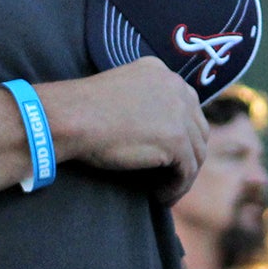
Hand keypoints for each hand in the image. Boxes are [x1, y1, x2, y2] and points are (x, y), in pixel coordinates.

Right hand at [38, 58, 207, 203]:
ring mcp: (179, 112)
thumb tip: (154, 133)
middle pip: (196, 128)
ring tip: (164, 191)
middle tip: (169, 176)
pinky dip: (177, 187)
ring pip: (196, 151)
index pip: (185, 106)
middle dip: (187, 155)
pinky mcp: (176, 139)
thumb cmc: (81, 111)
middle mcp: (176, 86)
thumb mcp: (118, 94)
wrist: (70, 118)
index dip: (181, 132)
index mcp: (161, 72)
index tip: (167, 155)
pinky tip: (160, 196)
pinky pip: (187, 170)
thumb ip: (141, 102)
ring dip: (182, 175)